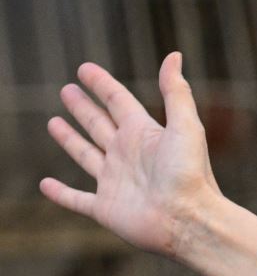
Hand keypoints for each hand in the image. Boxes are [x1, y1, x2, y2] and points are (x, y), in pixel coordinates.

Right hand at [39, 53, 221, 257]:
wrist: (190, 220)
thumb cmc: (191, 174)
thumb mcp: (186, 126)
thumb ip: (175, 92)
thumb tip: (174, 55)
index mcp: (144, 134)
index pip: (118, 102)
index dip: (102, 84)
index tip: (85, 68)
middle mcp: (128, 155)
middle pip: (99, 125)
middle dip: (84, 108)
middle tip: (66, 90)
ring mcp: (115, 182)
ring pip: (86, 155)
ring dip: (70, 140)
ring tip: (54, 122)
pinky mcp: (105, 208)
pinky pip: (77, 199)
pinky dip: (60, 193)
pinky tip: (45, 184)